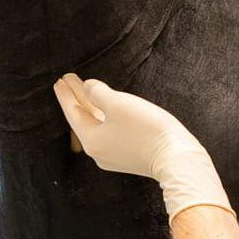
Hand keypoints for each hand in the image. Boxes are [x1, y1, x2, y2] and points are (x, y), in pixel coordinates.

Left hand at [54, 73, 232, 220]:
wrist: (177, 159)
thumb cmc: (146, 129)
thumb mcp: (118, 104)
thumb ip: (98, 93)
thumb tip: (88, 88)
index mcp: (91, 140)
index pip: (73, 112)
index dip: (67, 94)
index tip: (61, 79)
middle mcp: (98, 151)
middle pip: (83, 119)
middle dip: (77, 97)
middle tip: (69, 80)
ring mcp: (113, 155)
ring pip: (96, 125)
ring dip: (91, 105)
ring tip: (86, 88)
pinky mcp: (128, 156)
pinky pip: (109, 131)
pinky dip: (103, 116)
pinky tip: (105, 107)